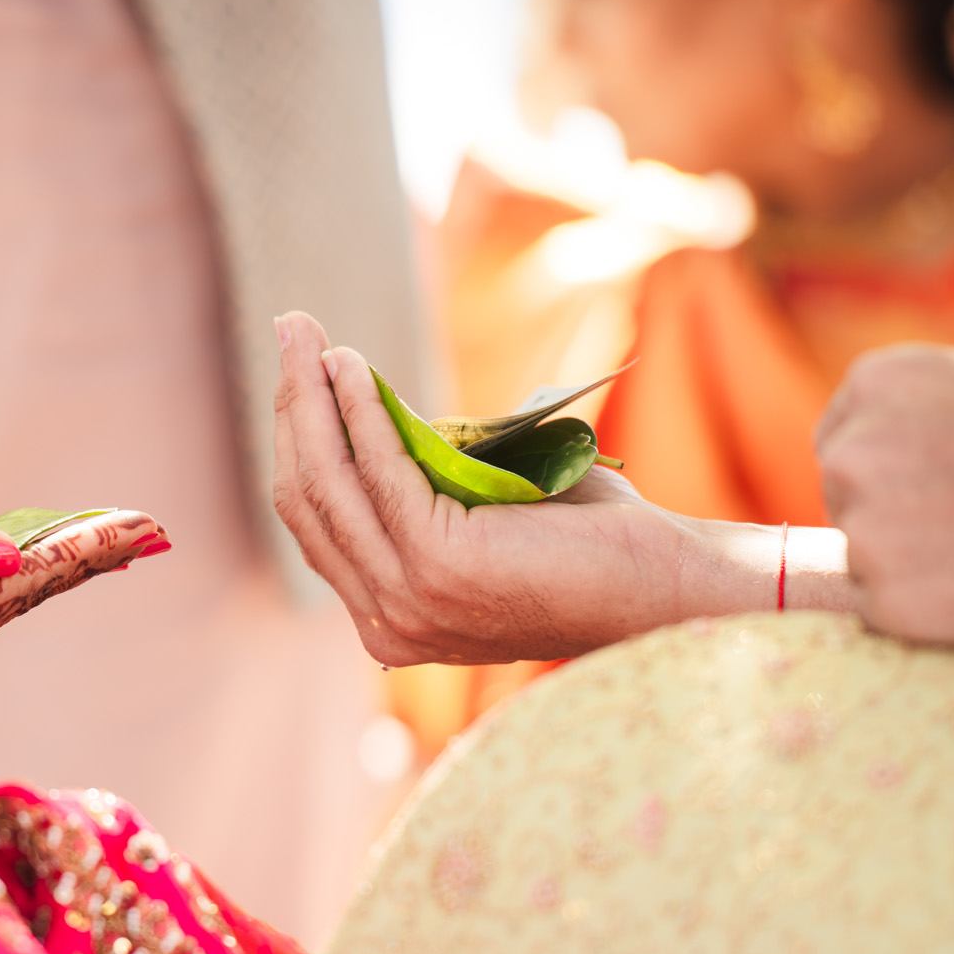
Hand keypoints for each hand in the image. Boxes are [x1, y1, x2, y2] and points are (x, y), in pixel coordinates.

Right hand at [271, 312, 831, 664]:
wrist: (663, 585)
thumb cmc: (590, 546)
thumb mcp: (485, 519)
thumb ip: (428, 489)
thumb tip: (376, 411)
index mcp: (392, 622)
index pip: (315, 524)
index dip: (296, 442)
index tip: (299, 374)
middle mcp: (386, 622)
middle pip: (305, 499)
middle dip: (289, 406)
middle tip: (289, 331)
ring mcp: (406, 600)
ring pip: (325, 483)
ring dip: (309, 396)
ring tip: (304, 333)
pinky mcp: (436, 565)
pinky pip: (378, 470)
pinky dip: (358, 410)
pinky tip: (351, 366)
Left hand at [817, 345, 953, 645]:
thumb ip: (934, 401)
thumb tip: (913, 422)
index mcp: (873, 384)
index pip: (842, 441)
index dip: (891, 471)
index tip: (937, 485)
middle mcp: (848, 452)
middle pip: (845, 498)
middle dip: (894, 513)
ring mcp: (859, 528)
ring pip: (862, 557)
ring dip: (908, 563)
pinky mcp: (883, 598)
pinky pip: (882, 609)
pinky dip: (923, 610)